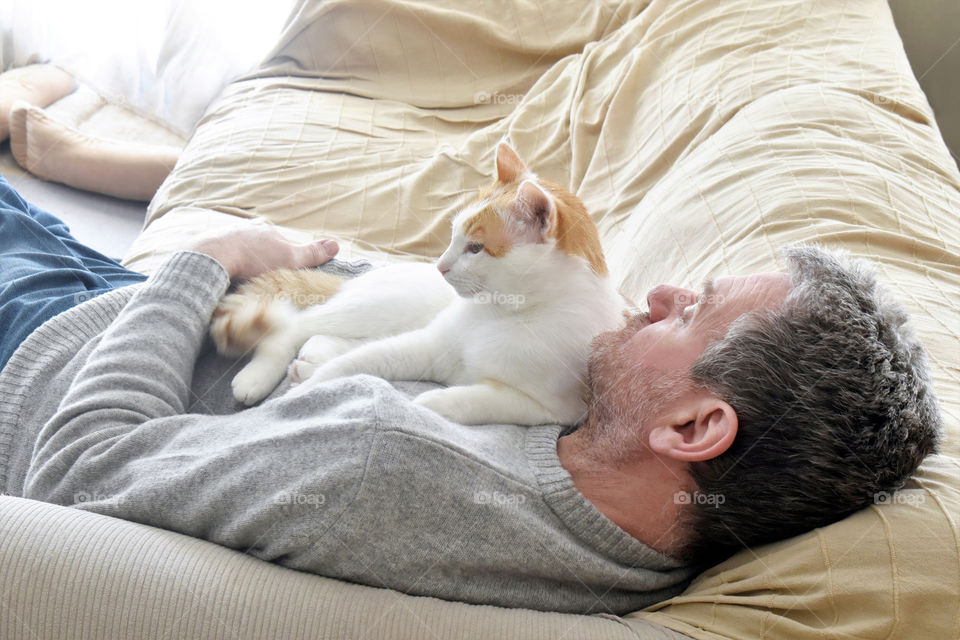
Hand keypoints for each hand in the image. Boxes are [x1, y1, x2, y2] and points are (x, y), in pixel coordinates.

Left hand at [190, 223, 338, 280]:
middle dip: (258, 259)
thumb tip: (336, 244)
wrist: (214, 257)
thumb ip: (311, 254)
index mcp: (265, 228)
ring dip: (240, 262)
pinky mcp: (207, 246)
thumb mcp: (290, 259)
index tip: (278, 270)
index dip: (281, 257)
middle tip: (258, 277)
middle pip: (257, 244)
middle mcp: (245, 227)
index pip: (278, 241)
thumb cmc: (254, 258)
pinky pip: (220, 256)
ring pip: (237, 249)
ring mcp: (224, 235)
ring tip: (240, 279)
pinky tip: (224, 277)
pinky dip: (224, 265)